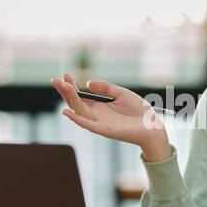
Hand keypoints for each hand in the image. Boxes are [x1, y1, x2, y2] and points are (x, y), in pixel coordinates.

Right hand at [52, 73, 167, 153]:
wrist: (152, 125)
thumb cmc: (138, 110)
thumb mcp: (121, 93)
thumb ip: (105, 87)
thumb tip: (88, 83)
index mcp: (100, 106)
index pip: (80, 96)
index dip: (71, 87)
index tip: (64, 75)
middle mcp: (96, 115)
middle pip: (75, 103)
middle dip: (65, 91)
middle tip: (55, 80)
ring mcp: (99, 123)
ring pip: (79, 111)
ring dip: (70, 99)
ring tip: (63, 86)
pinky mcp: (104, 130)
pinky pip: (87, 124)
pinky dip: (76, 118)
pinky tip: (67, 111)